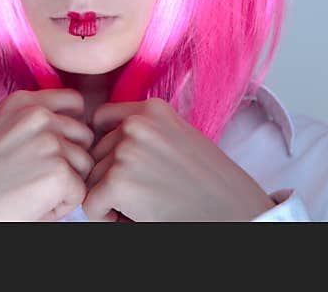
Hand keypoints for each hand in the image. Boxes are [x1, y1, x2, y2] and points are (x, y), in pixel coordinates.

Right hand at [0, 88, 94, 220]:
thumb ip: (29, 123)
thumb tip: (67, 127)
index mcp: (22, 102)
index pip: (74, 103)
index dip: (70, 129)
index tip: (54, 149)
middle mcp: (38, 116)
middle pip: (83, 136)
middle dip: (70, 159)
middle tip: (35, 178)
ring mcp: (51, 142)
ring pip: (85, 165)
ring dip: (65, 184)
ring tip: (29, 193)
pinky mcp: (58, 173)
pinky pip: (78, 193)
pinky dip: (59, 207)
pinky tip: (31, 206)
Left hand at [83, 97, 276, 221]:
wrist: (237, 216)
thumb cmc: (213, 186)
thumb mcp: (180, 140)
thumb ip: (145, 134)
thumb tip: (99, 140)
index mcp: (153, 109)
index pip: (101, 120)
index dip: (108, 149)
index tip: (127, 168)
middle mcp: (137, 123)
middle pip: (96, 153)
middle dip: (110, 177)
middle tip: (146, 194)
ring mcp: (127, 150)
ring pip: (92, 179)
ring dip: (110, 198)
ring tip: (146, 205)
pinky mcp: (119, 181)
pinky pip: (90, 204)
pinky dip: (106, 217)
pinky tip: (136, 218)